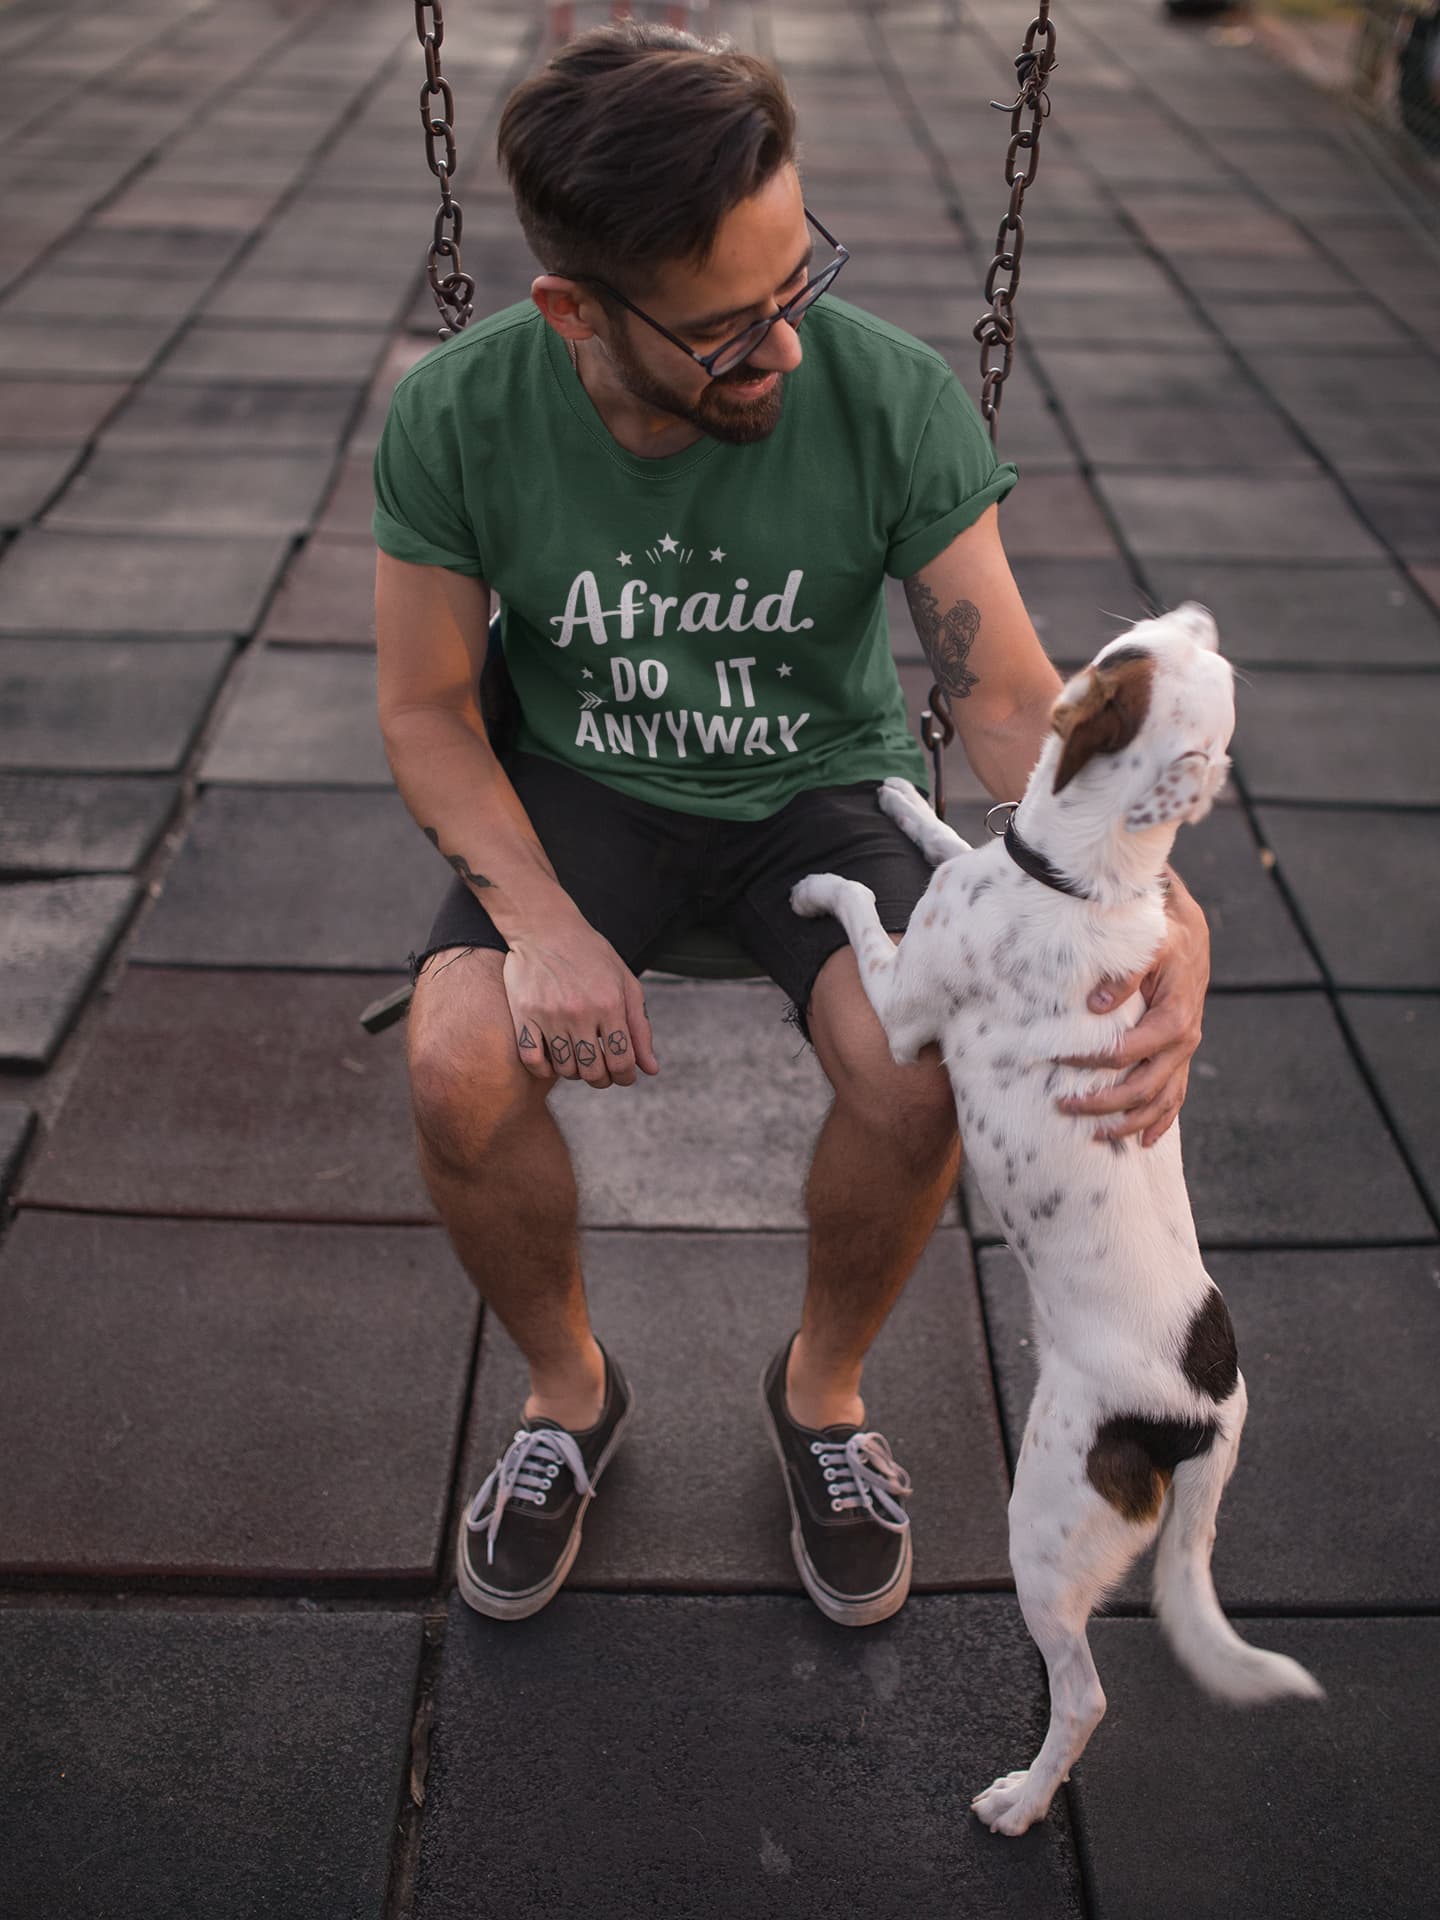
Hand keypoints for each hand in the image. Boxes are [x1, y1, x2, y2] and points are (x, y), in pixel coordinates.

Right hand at [503, 909, 658, 1089]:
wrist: (545, 927)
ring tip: (579, 1058)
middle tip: (601, 1071)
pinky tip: (553, 1059)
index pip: (622, 1061)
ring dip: (575, 1072)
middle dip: (602, 1079)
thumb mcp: (625, 983)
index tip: (623, 1076)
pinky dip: (544, 1069)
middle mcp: (580, 1011)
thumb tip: (651, 1069)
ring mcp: (549, 1015)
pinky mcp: (524, 1015)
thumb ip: (640, 1027)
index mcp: (610, 1003)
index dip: (626, 1076)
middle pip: (593, 1071)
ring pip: (565, 1069)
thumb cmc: (591, 955)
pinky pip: (533, 1060)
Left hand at [1052, 872, 1209, 1147]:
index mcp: (1173, 1018)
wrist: (1188, 931)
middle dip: (1104, 1104)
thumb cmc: (1160, 935)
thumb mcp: (1146, 944)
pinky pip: (1175, 1096)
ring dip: (1129, 1123)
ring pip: (1161, 1101)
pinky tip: (1144, 1141)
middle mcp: (1183, 1042)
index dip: (1089, 1061)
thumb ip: (1124, 973)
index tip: (1056, 1061)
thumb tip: (1097, 1007)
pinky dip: (1160, 1121)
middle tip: (1064, 1108)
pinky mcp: (1181, 1055)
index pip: (1125, 1052)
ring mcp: (1184, 1053)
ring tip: (1096, 1135)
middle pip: (1143, 1088)